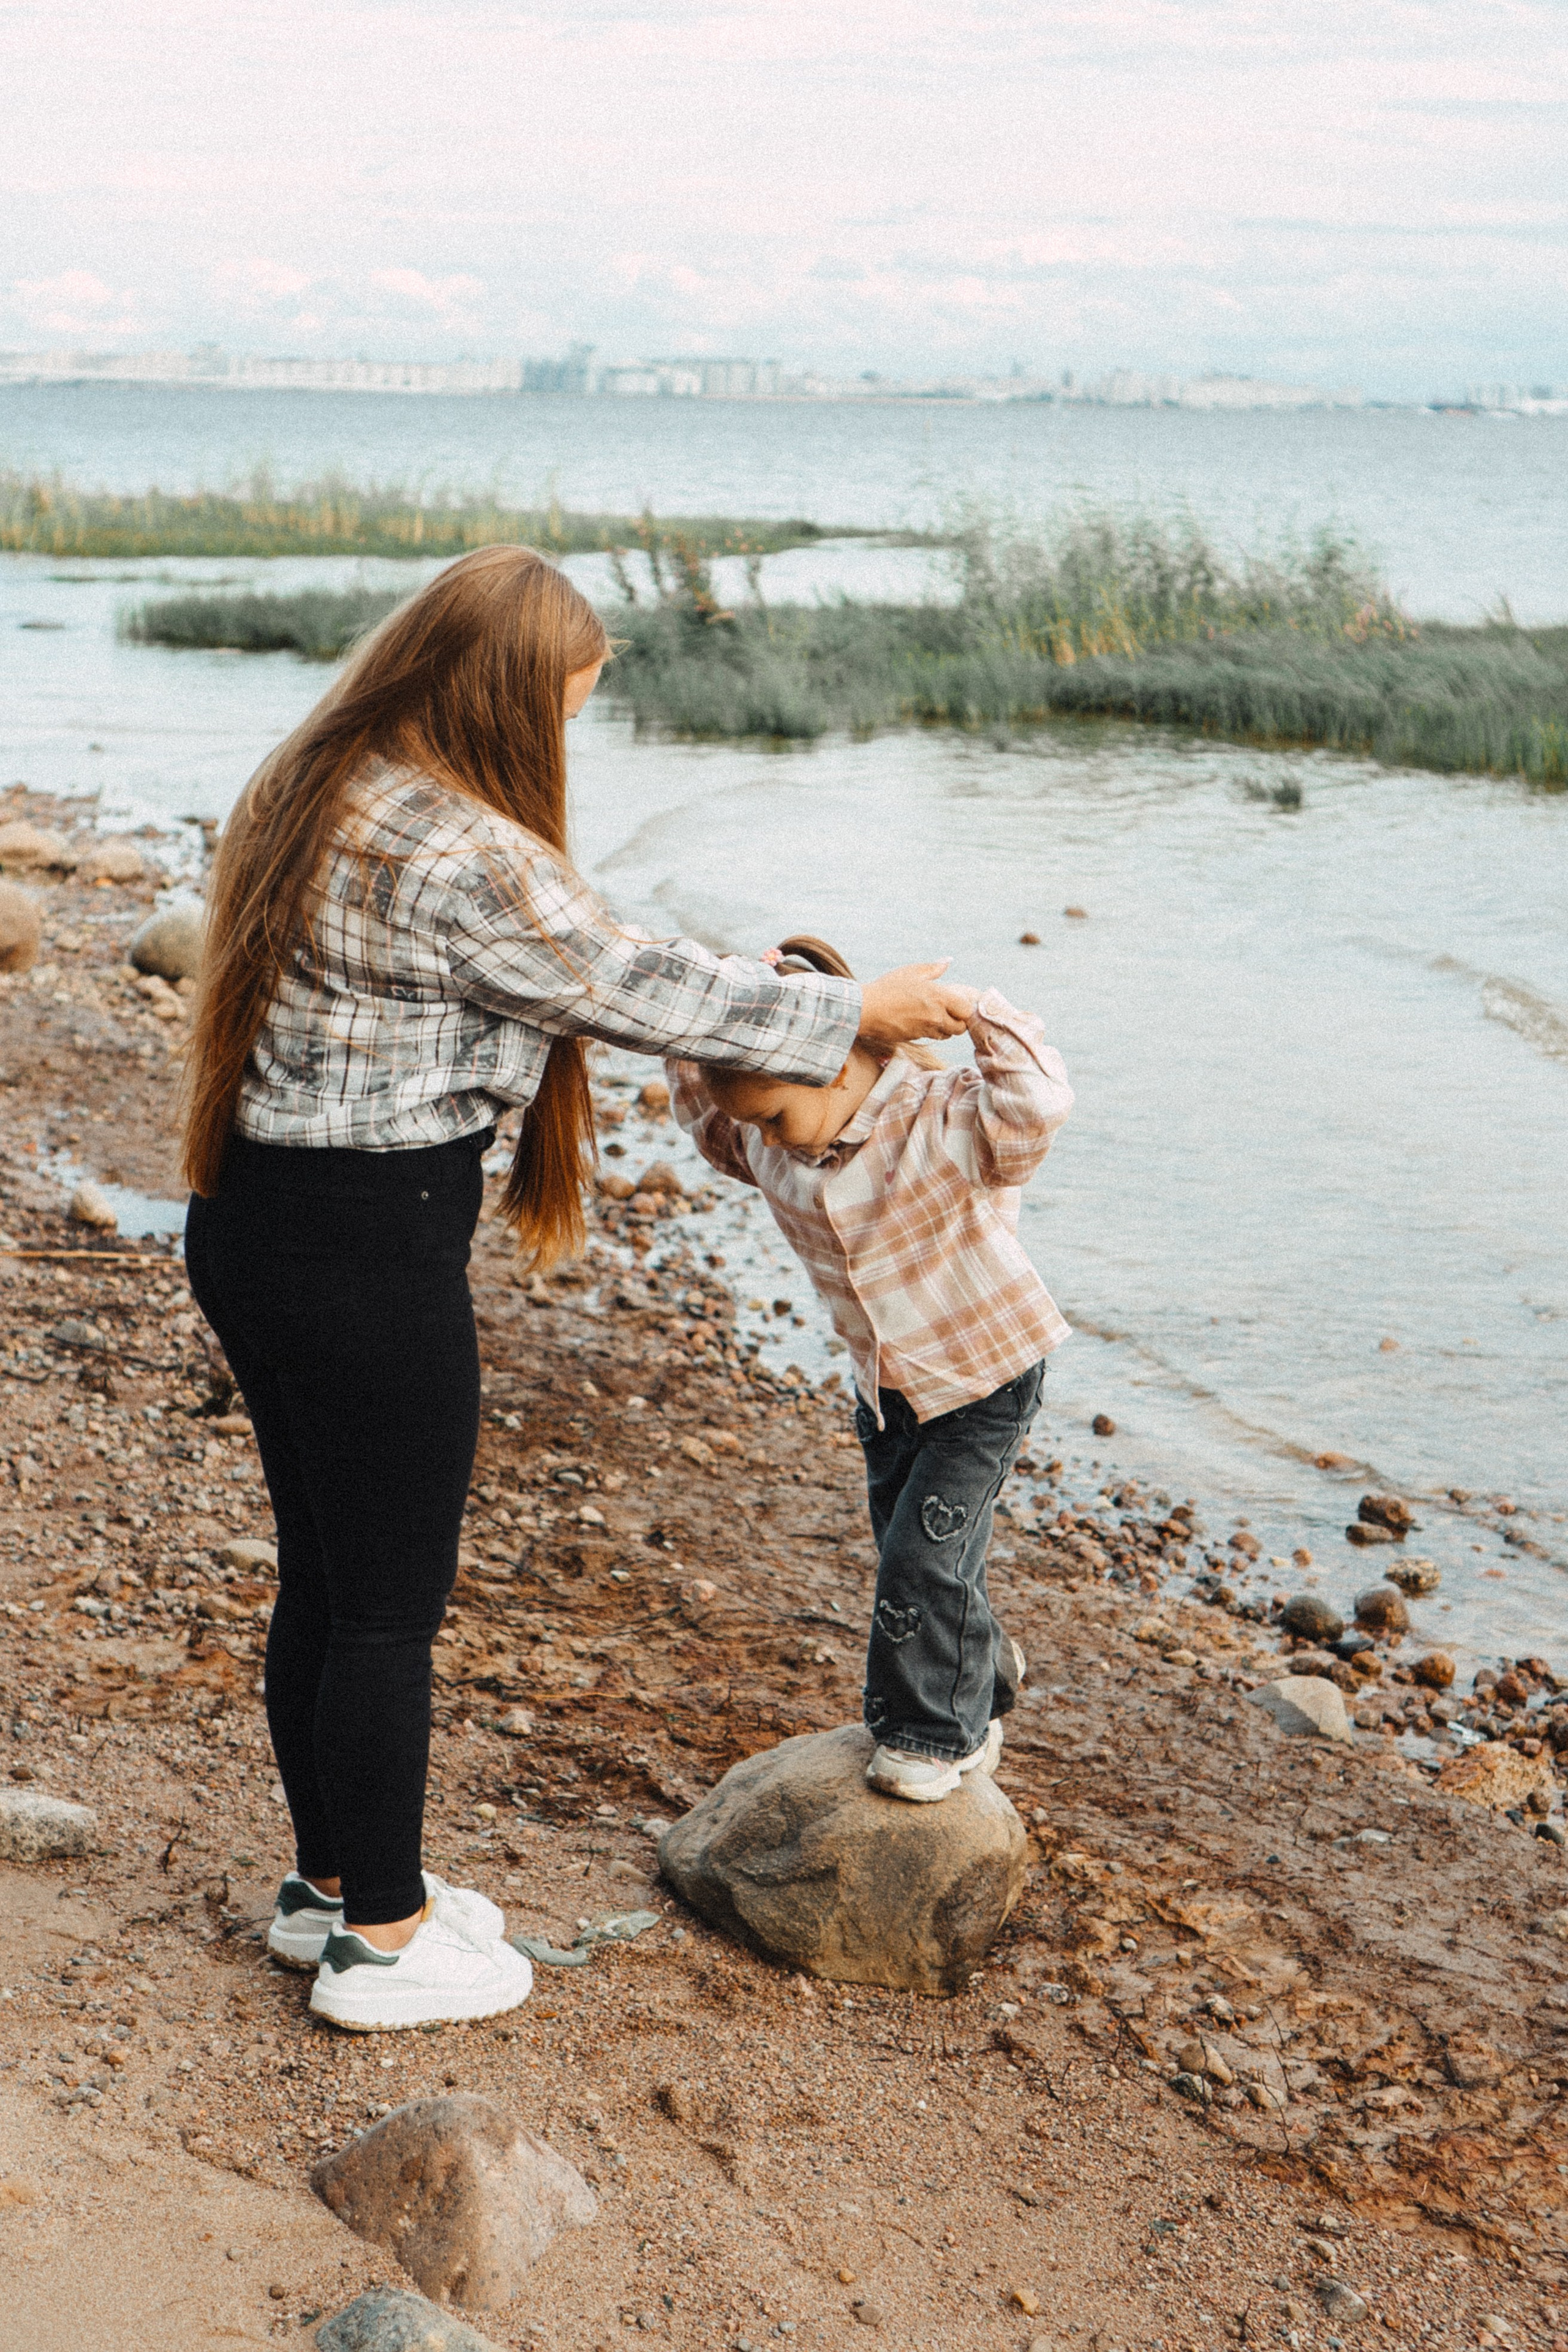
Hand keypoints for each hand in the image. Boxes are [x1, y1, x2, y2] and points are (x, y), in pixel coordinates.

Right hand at [858, 961, 979, 1047]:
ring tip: (933, 1016)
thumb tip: (948, 961)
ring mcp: (926, 1030)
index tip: (957, 1003)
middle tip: (949, 1012)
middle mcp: (936, 1016)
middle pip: (960, 1028)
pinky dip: (930, 1031)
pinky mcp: (916, 1038)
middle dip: (957, 1021)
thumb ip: (933, 968)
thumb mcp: (911, 972)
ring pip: (946, 1035)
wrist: (865, 1010)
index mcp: (939, 997)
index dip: (964, 1008)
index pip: (966, 1011)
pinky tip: (919, 1021)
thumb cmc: (888, 988)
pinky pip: (930, 1037)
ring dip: (944, 1028)